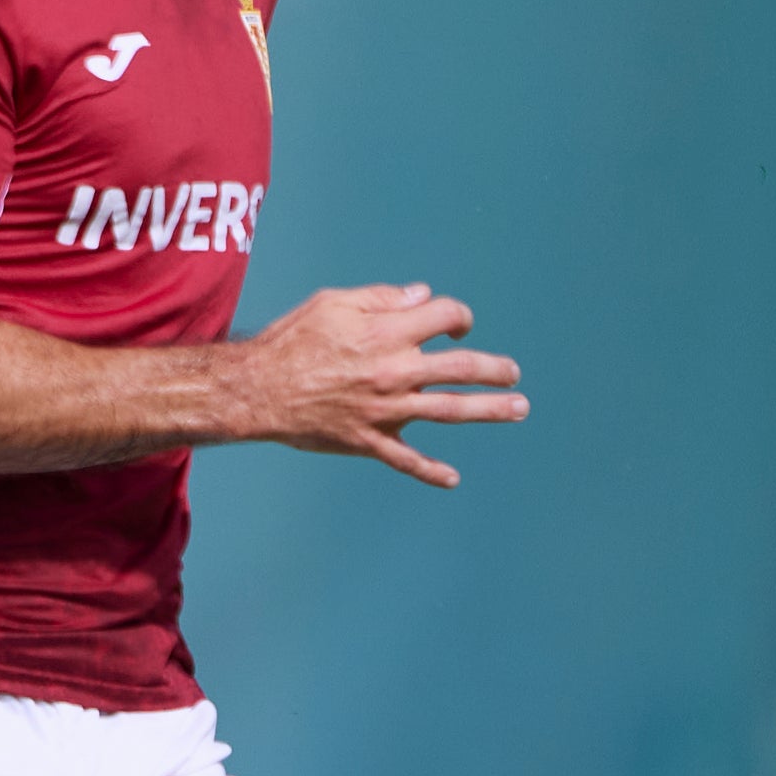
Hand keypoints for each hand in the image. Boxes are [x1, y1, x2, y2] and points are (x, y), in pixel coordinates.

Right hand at [230, 282, 526, 490]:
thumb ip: (382, 298)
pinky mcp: (369, 440)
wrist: (256, 390)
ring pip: (450, 411)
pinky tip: (452, 478)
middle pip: (462, 368)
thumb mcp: (333, 303)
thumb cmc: (291, 340)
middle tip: (513, 372)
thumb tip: (422, 296)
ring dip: (490, 410)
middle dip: (495, 369)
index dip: (457, 316)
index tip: (456, 324)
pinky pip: (406, 459)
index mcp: (386, 333)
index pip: (444, 317)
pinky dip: (430, 471)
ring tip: (518, 408)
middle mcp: (394, 371)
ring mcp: (385, 410)